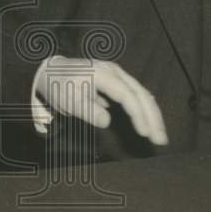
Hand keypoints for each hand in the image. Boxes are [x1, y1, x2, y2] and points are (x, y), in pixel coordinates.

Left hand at [36, 56, 167, 144]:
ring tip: (159, 135)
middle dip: (153, 117)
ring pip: (140, 94)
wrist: (48, 71)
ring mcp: (116, 75)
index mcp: (105, 74)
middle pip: (141, 94)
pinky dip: (143, 109)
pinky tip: (148, 123)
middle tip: (162, 140)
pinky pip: (134, 95)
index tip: (144, 134)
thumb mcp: (69, 101)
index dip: (138, 115)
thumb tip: (107, 121)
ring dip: (151, 114)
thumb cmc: (58, 86)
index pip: (128, 95)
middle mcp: (115, 72)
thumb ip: (88, 111)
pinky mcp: (115, 81)